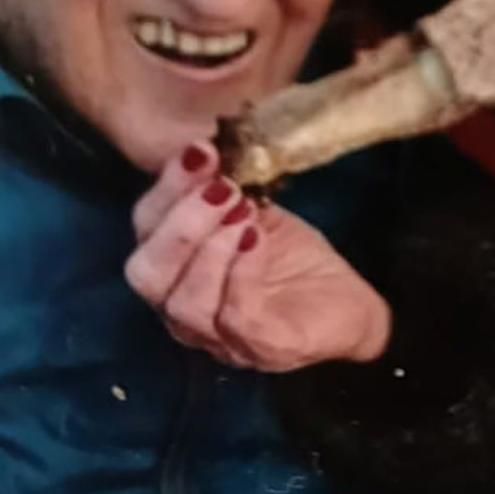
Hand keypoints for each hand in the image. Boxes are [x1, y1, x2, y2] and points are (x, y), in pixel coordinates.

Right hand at [125, 144, 391, 373]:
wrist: (349, 306)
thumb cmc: (294, 260)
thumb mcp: (254, 212)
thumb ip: (222, 189)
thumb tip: (208, 145)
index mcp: (175, 270)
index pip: (145, 230)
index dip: (166, 188)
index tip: (201, 151)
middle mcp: (182, 309)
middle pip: (146, 274)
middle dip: (179, 223)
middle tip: (223, 188)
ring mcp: (218, 337)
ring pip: (184, 301)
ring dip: (212, 247)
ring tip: (245, 211)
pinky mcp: (261, 347)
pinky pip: (235, 314)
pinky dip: (242, 271)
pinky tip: (258, 238)